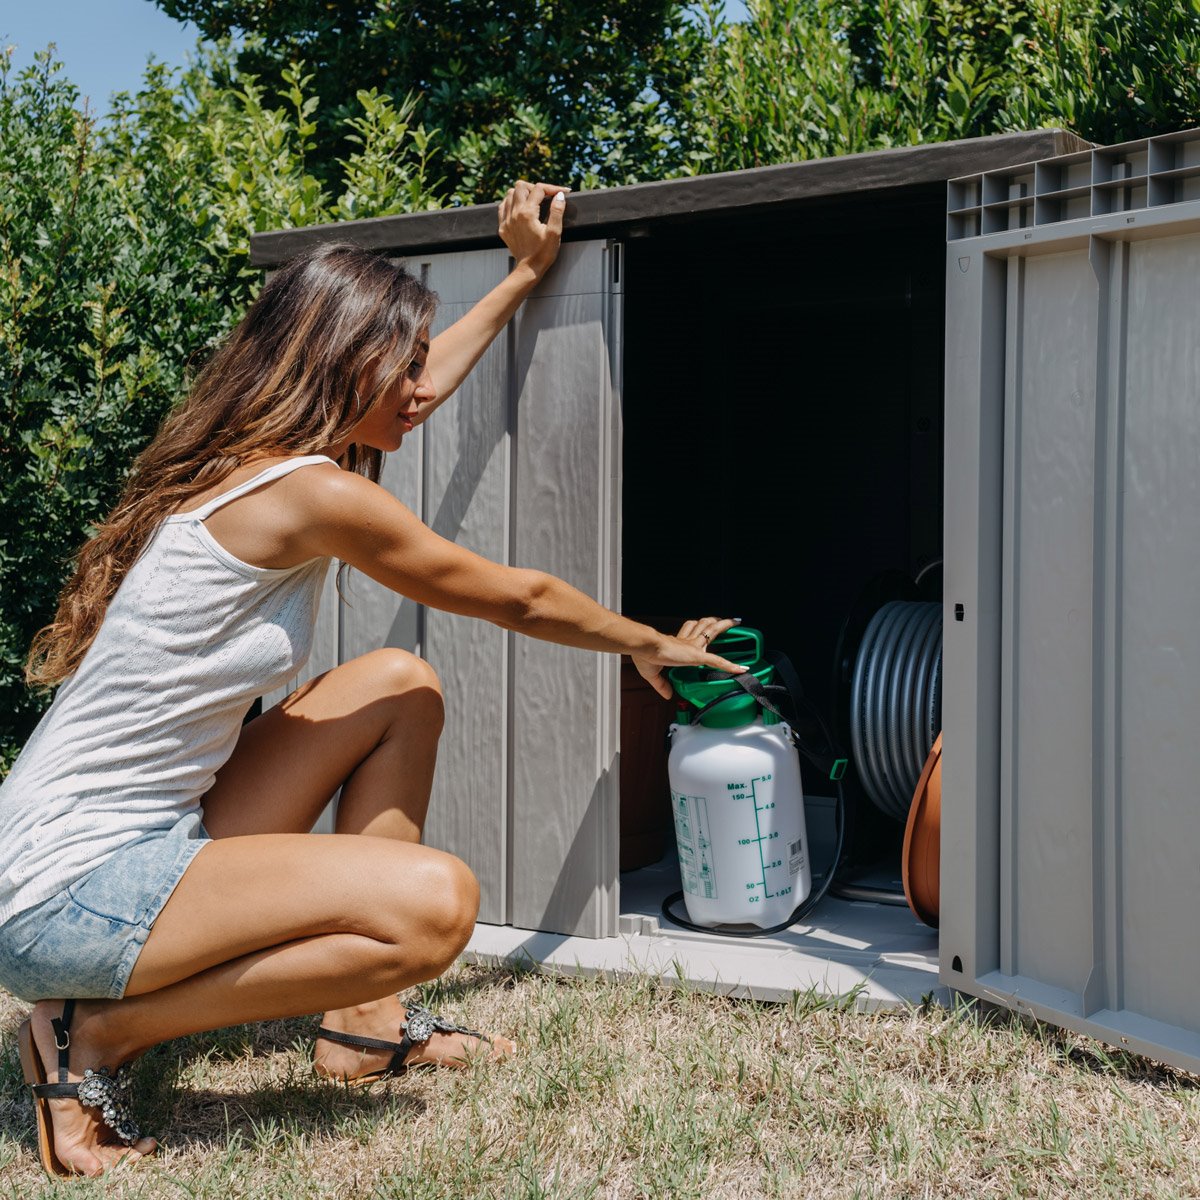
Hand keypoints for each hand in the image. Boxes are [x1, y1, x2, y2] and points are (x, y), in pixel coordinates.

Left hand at [498, 180, 567, 278]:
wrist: (529, 269)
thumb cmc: (544, 253)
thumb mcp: (554, 233)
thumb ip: (557, 212)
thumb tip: (559, 195)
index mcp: (527, 213)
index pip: (539, 189)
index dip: (553, 188)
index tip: (563, 192)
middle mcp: (514, 213)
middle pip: (521, 186)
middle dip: (534, 188)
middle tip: (545, 196)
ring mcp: (506, 220)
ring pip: (510, 194)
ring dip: (521, 193)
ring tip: (533, 201)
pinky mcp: (503, 227)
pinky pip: (503, 206)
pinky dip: (511, 202)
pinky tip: (520, 208)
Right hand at [631, 617, 746, 700]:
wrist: (645, 647)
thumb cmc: (644, 655)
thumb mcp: (652, 674)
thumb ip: (662, 685)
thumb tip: (667, 695)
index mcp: (676, 644)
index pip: (689, 631)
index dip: (695, 627)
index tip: (700, 625)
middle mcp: (687, 642)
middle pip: (704, 626)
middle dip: (715, 621)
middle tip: (725, 620)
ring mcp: (693, 647)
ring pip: (712, 632)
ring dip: (725, 626)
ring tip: (736, 622)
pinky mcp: (697, 655)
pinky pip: (717, 661)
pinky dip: (730, 665)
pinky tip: (740, 669)